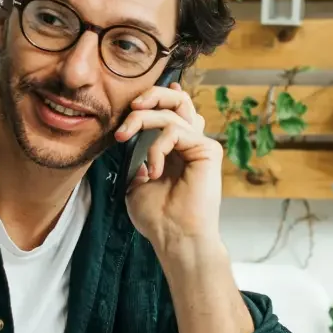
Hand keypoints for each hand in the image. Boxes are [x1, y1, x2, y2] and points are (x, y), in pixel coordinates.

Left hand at [113, 83, 223, 249]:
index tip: (128, 113)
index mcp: (175, 149)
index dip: (151, 101)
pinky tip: (153, 171)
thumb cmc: (157, 217)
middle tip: (130, 107)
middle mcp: (190, 143)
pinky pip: (175, 132)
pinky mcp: (208, 150)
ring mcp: (200, 145)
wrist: (174, 237)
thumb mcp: (135, 180)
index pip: (169, 111)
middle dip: (151, 95)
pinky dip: (156, 147)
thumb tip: (128, 134)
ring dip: (141, 119)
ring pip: (173, 109)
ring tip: (124, 138)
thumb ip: (135, 156)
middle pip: (178, 98)